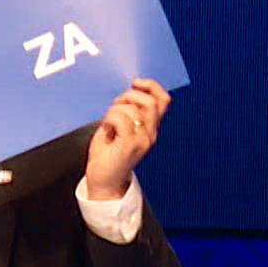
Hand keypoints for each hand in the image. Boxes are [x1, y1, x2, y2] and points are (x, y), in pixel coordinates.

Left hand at [85, 78, 170, 200]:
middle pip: (150, 101)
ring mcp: (142, 140)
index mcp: (150, 127)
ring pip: (133, 109)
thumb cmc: (108, 156)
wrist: (104, 183)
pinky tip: (106, 128)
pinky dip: (110, 118)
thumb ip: (126, 112)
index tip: (135, 83)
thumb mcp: (118, 128)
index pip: (163, 100)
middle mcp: (150, 133)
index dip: (151, 86)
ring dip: (115, 109)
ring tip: (108, 121)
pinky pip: (121, 119)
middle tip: (115, 105)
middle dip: (129, 96)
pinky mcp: (129, 146)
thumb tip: (124, 93)